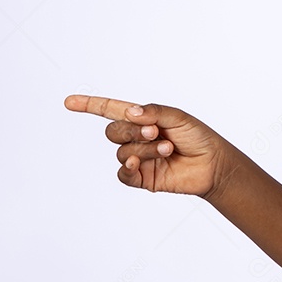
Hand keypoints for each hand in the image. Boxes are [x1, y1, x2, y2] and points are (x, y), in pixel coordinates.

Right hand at [64, 95, 229, 196]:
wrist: (213, 164)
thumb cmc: (198, 136)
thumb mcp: (178, 117)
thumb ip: (153, 112)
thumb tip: (129, 112)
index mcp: (142, 118)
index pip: (110, 110)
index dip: (89, 105)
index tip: (68, 102)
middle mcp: (137, 138)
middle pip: (113, 132)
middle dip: (130, 130)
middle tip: (154, 130)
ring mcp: (139, 159)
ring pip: (123, 152)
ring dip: (144, 148)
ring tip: (167, 147)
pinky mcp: (143, 178)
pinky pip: (124, 174)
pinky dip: (129, 168)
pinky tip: (140, 164)